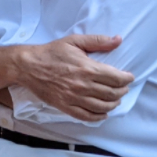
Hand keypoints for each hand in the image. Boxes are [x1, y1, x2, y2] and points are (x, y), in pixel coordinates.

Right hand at [11, 34, 134, 121]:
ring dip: (113, 104)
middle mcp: (83, 85)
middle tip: (123, 88)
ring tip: (115, 99)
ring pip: (103, 107)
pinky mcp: (65, 106)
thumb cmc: (51, 52)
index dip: (127, 79)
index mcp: (87, 68)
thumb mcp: (74, 41)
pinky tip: (103, 113)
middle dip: (122, 91)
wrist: (28, 66)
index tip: (129, 77)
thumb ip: (98, 41)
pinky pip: (87, 116)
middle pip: (112, 94)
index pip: (117, 78)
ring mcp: (74, 98)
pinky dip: (98, 117)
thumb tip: (118, 40)